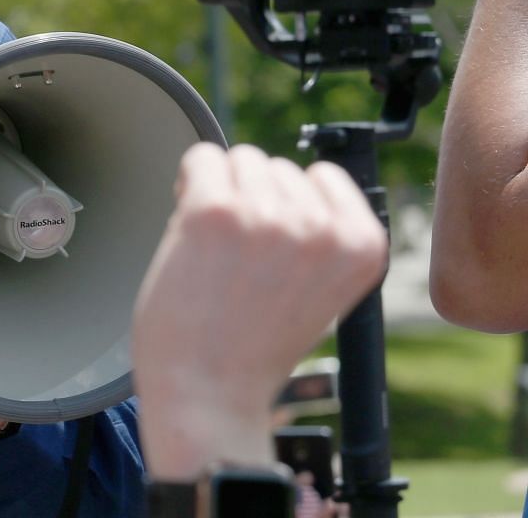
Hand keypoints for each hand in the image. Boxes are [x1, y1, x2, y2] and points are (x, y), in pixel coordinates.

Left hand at [132, 143, 386, 479]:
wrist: (208, 393)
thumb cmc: (253, 347)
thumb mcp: (321, 289)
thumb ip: (317, 236)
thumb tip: (287, 175)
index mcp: (362, 244)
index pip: (322, 176)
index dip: (286, 204)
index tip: (271, 248)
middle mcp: (322, 226)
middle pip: (274, 164)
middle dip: (250, 199)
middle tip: (237, 261)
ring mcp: (268, 216)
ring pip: (236, 159)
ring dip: (219, 194)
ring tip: (216, 254)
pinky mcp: (214, 212)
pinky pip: (200, 158)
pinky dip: (188, 184)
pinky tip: (190, 230)